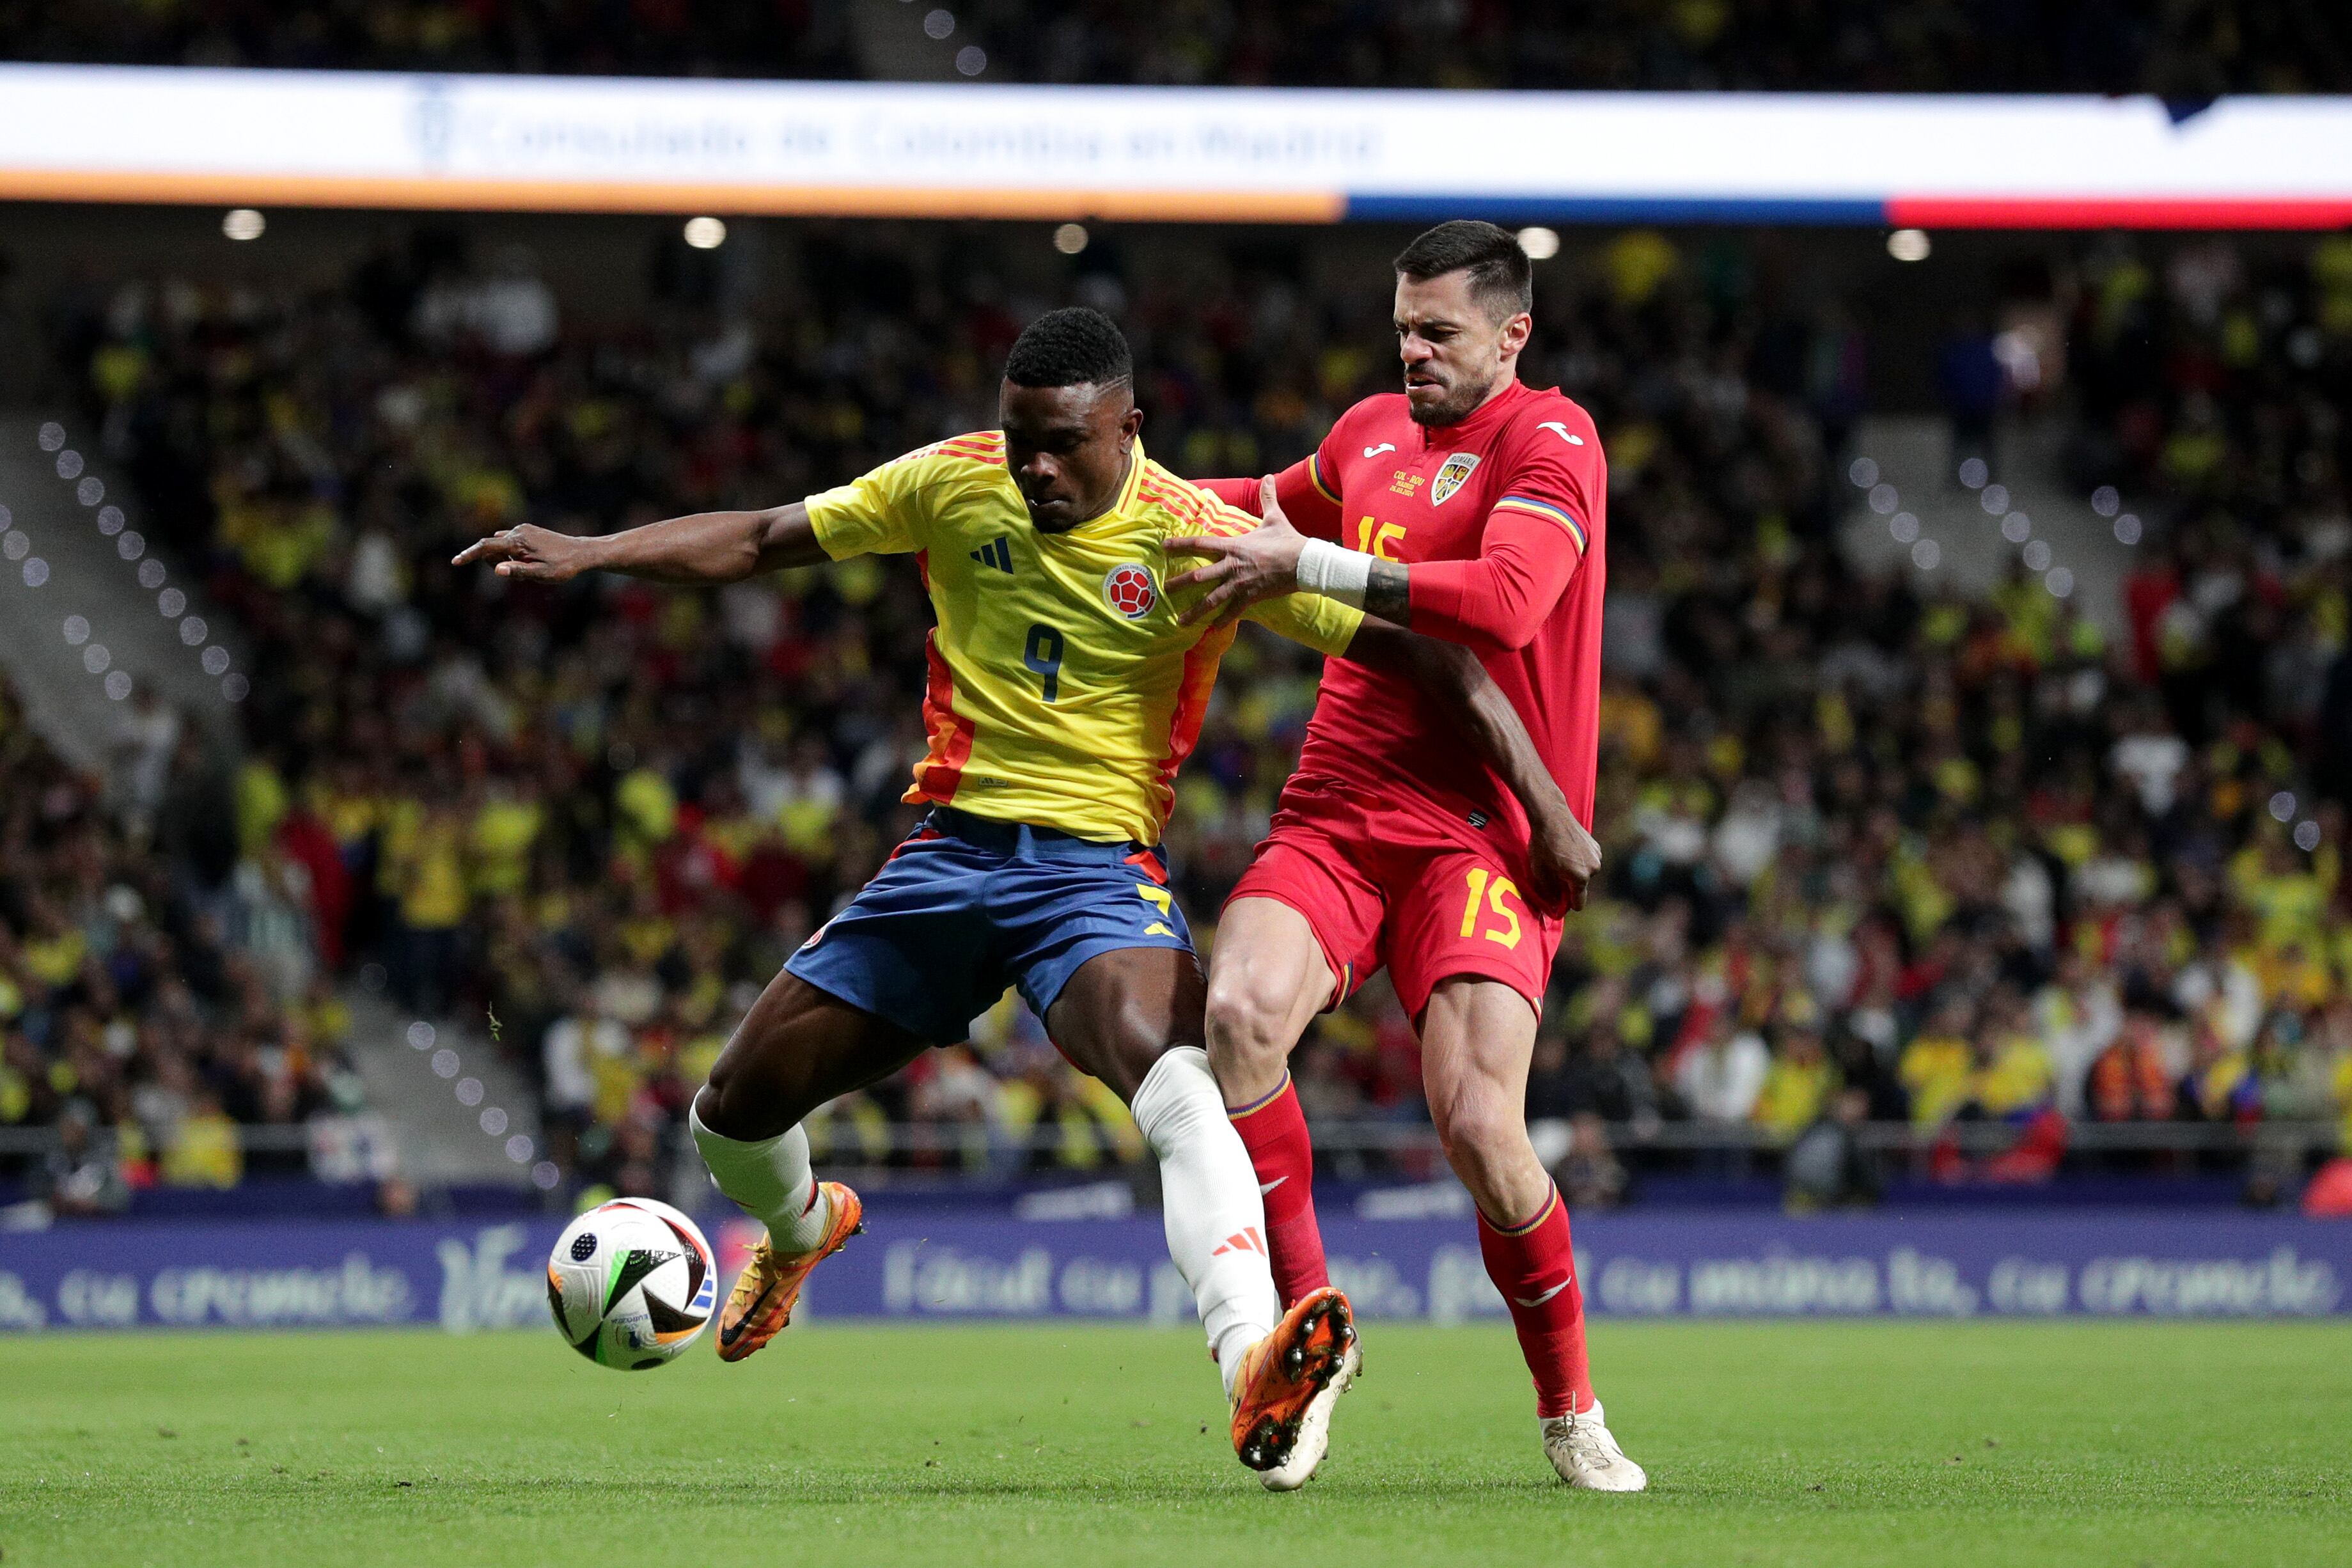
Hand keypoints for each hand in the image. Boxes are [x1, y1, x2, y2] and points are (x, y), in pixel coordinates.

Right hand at [451, 524, 599, 581]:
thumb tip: (497, 570)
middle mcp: (517, 531)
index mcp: (518, 542)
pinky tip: (531, 561)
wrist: (582, 552)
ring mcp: (522, 529)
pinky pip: (510, 543)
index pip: (486, 547)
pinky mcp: (527, 530)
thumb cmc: (563, 566)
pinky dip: (512, 554)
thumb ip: (519, 572)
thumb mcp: (542, 574)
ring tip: (531, 569)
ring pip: (501, 546)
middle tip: (521, 576)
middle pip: (491, 548)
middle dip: (496, 563)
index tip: (455, 562)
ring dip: (506, 560)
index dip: (469, 555)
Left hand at [1165, 475, 1307, 626]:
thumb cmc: (1288, 540)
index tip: (1164, 547)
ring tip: (1180, 622)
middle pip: (1199, 576)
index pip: (1200, 544)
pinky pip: (1233, 611)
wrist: (1305, 563)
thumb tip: (1268, 477)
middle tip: (1164, 590)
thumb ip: (1267, 498)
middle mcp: (1232, 566)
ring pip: (1212, 599)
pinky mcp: (1251, 597)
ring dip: (1195, 612)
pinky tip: (1211, 630)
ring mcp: (1241, 584)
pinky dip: (1222, 621)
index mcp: (1234, 546)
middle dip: (1180, 584)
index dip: (1180, 544)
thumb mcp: (1275, 517)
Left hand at [1524, 802, 1601, 914]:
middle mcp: (1593, 869)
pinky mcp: (1596, 847)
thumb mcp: (1540, 872)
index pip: (1578, 903)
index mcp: (1580, 878)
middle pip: (1581, 887)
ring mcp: (1596, 857)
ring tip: (1560, 859)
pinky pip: (1588, 862)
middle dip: (1569, 885)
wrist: (1551, 816)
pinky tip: (1567, 851)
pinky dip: (1579, 861)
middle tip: (1555, 873)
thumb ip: (1549, 891)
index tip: (1558, 902)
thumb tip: (1554, 904)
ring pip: (1585, 874)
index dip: (1567, 905)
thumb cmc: (1543, 844)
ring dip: (1575, 872)